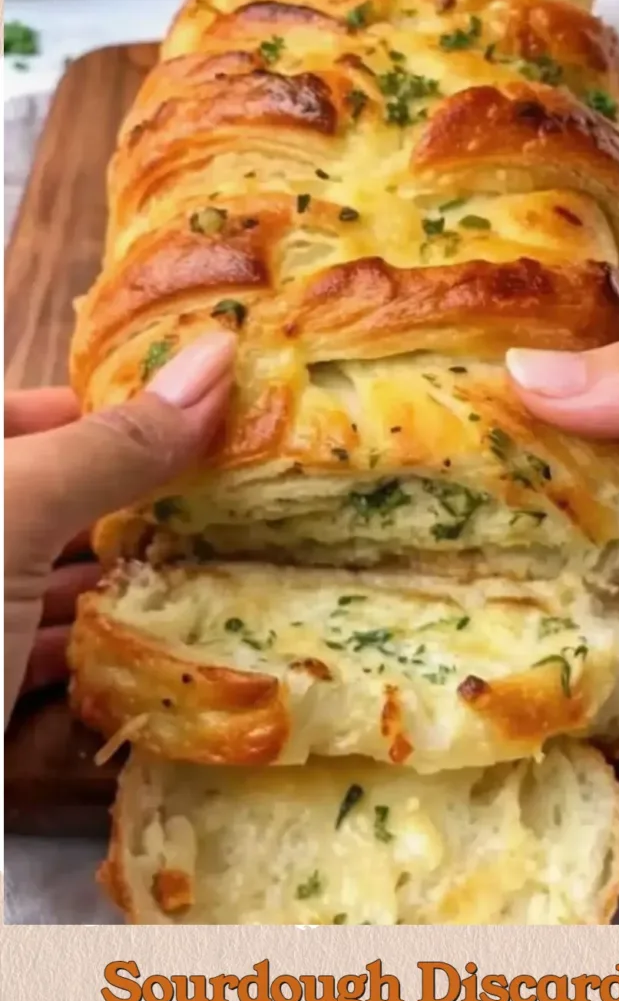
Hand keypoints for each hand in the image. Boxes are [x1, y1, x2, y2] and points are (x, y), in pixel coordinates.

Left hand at [4, 333, 234, 727]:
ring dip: (109, 571)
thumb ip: (109, 444)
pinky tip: (138, 636)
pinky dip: (83, 638)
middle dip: (117, 494)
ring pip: (34, 573)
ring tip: (199, 560)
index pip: (14, 410)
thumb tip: (215, 356)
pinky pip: (29, 644)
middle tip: (214, 492)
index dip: (93, 403)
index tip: (182, 414)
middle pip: (36, 496)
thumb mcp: (7, 514)